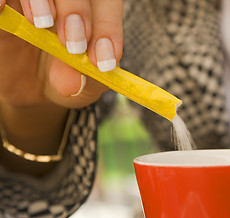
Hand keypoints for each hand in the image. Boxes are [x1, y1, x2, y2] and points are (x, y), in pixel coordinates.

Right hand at [0, 0, 122, 175]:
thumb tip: (73, 82)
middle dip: (77, 10)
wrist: (33, 85)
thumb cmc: (68, 78)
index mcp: (97, 15)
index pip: (108, 7)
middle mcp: (69, 1)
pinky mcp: (7, 3)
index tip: (102, 59)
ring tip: (41, 24)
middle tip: (73, 44)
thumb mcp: (84, 86)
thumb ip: (87, 82)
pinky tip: (3, 9)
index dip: (107, 29)